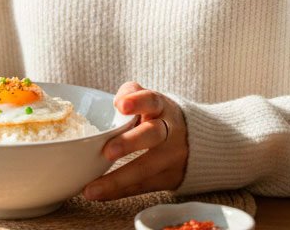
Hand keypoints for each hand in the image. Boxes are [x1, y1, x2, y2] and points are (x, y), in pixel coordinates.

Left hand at [82, 81, 187, 200]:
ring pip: (145, 169)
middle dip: (130, 143)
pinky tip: (99, 195)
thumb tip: (116, 103)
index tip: (120, 105)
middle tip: (108, 152)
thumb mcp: (152, 100)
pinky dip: (119, 192)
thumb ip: (132, 94)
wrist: (198, 142)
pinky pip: (141, 187)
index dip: (137, 101)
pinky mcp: (168, 179)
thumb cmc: (161, 117)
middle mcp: (169, 132)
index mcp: (162, 107)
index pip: (152, 100)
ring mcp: (170, 158)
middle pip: (152, 135)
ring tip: (91, 189)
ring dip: (116, 180)